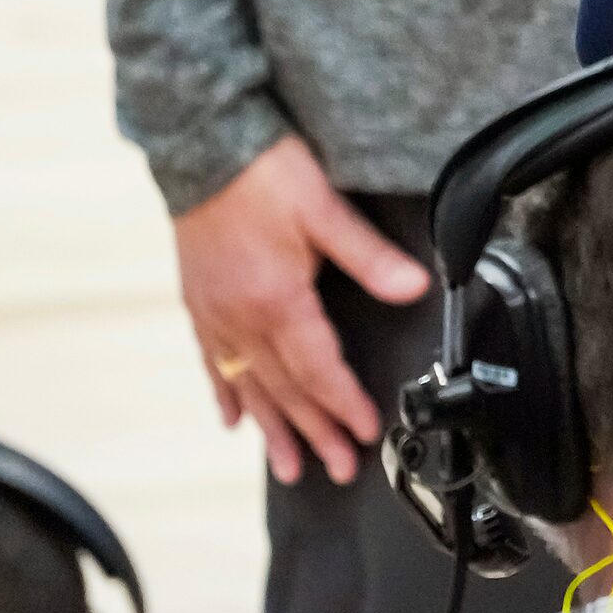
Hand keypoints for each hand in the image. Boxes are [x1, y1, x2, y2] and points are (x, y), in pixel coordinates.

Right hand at [174, 134, 428, 485]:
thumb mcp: (324, 208)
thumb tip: (413, 287)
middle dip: (314, 433)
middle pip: (284, 389)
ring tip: (290, 467)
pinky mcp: (198, 303)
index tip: (365, 432)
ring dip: (272, 430)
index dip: (343, 405)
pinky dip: (225, 394)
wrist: (202, 144)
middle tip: (339, 468)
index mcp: (276, 300)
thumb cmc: (263, 172)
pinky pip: (212, 362)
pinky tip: (233, 421)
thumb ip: (369, 256)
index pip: (317, 369)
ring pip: (248, 386)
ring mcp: (215, 314)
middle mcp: (241, 317)